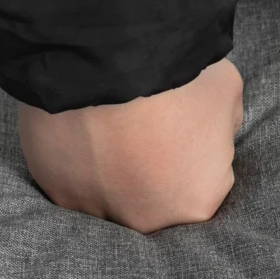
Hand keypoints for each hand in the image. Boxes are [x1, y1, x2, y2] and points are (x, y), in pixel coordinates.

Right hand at [18, 58, 243, 234]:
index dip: (189, 156)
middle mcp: (144, 221)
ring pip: (106, 193)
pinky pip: (69, 178)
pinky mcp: (56, 191)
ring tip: (104, 128)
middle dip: (149, 169)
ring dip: (108, 168)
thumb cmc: (172, 77)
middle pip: (150, 199)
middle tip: (139, 130)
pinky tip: (77, 129)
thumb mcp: (223, 91)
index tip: (177, 131)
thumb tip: (211, 129)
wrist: (107, 57)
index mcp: (193, 205)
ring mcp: (95, 210)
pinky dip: (74, 158)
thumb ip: (222, 124)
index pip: (199, 189)